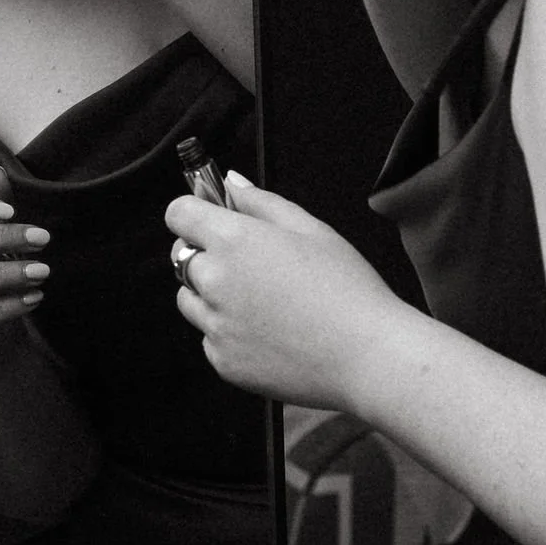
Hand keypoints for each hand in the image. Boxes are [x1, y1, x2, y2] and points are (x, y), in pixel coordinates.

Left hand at [167, 169, 411, 408]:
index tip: (208, 219)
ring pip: (190, 300)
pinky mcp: (222, 361)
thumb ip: (262, 202)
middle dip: (206, 255)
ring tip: (261, 302)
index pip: (178, 214)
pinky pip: (210, 338)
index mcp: (233, 240)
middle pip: (182, 257)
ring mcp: (215, 325)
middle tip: (251, 266)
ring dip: (210, 295)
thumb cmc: (348, 290)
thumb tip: (231, 183)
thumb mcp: (311, 230)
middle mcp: (214, 281)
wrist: (367, 357)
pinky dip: (228, 333)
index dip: (192, 213)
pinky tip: (268, 332)